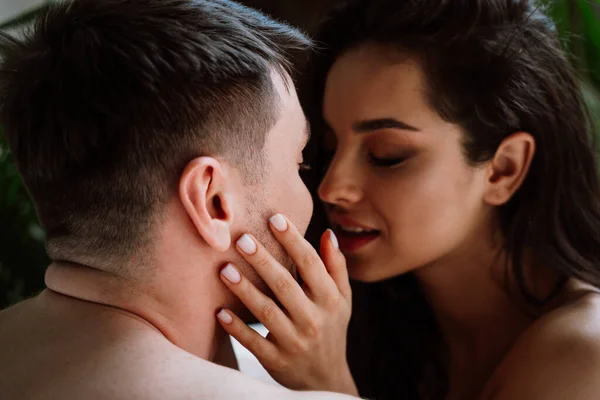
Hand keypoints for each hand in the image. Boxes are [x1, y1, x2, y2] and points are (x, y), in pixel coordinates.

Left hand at [216, 214, 356, 395]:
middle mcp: (313, 319)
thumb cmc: (331, 328)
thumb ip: (335, 267)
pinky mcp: (276, 361)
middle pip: (285, 284)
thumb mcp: (342, 299)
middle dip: (262, 260)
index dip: (293, 240)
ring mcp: (294, 342)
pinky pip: (254, 342)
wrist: (326, 379)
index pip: (310, 264)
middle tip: (241, 238)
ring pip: (266, 312)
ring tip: (225, 269)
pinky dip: (237, 328)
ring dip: (244, 290)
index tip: (274, 218)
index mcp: (330, 299)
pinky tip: (220, 312)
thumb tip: (328, 234)